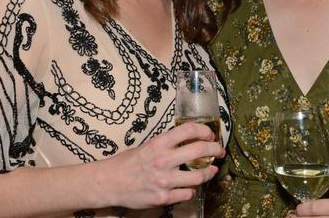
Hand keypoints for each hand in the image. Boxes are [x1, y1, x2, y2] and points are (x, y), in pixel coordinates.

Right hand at [93, 122, 224, 209]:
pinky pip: (187, 194)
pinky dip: (191, 189)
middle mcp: (163, 161)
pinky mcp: (163, 198)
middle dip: (215, 149)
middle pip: (200, 150)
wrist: (109, 183)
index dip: (204, 130)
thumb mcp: (147, 146)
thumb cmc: (127, 163)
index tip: (210, 134)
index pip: (189, 130)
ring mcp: (164, 181)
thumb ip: (167, 144)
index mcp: (159, 144)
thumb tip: (187, 140)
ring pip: (199, 176)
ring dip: (209, 172)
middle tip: (219, 151)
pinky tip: (190, 186)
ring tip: (211, 170)